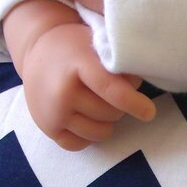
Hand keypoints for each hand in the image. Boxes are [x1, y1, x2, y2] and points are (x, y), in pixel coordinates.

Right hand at [19, 21, 155, 150]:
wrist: (38, 51)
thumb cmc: (77, 47)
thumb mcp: (98, 42)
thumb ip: (119, 63)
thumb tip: (139, 88)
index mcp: (77, 63)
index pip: (109, 88)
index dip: (133, 102)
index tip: (148, 112)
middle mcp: (62, 91)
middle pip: (111, 113)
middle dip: (121, 106)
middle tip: (113, 91)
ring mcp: (53, 113)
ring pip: (100, 133)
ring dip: (107, 122)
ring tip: (99, 103)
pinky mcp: (48, 129)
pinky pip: (81, 144)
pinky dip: (89, 135)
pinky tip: (86, 117)